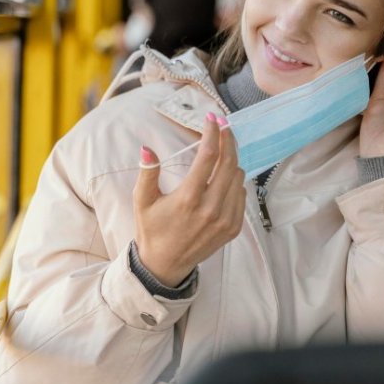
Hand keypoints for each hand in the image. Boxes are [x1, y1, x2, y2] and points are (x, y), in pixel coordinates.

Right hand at [133, 113, 245, 286]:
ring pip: (238, 177)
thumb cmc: (152, 230)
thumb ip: (147, 173)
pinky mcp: (233, 228)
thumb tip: (147, 148)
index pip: (208, 156)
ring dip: (231, 161)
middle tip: (223, 126)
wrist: (166, 265)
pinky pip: (242, 195)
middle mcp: (210, 209)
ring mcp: (225, 220)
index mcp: (188, 199)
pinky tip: (222, 180)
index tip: (212, 118)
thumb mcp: (142, 201)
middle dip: (228, 140)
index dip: (212, 133)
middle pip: (229, 163)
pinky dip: (234, 182)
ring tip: (219, 154)